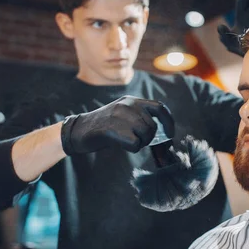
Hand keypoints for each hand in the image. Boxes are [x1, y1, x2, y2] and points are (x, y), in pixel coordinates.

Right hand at [60, 96, 174, 154]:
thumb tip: (161, 129)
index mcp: (132, 100)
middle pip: (152, 126)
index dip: (169, 121)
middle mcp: (128, 105)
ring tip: (125, 140)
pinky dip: (131, 148)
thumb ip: (140, 116)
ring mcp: (121, 116)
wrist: (78, 130)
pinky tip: (120, 144)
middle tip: (135, 140)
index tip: (170, 133)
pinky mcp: (114, 129)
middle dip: (148, 138)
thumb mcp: (122, 113)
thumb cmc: (103, 126)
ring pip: (146, 135)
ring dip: (140, 143)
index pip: (159, 107)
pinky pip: (135, 143)